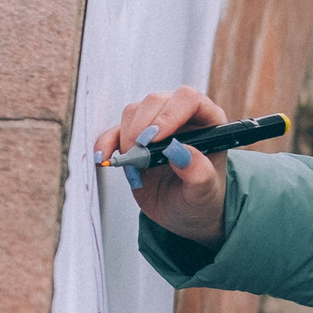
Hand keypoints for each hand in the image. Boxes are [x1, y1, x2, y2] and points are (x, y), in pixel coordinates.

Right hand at [94, 87, 229, 242]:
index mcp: (208, 122)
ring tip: (135, 168)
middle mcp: (181, 117)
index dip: (170, 114)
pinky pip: (115, 130)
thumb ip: (198, 173)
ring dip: (127, 138)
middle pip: (156, 101)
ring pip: (134, 112)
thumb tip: (177, 150)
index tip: (154, 139)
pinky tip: (103, 159)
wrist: (185, 213)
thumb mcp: (204, 193)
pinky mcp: (135, 138)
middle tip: (139, 154)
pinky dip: (106, 143)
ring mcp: (156, 125)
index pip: (189, 99)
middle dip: (142, 127)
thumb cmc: (201, 199)